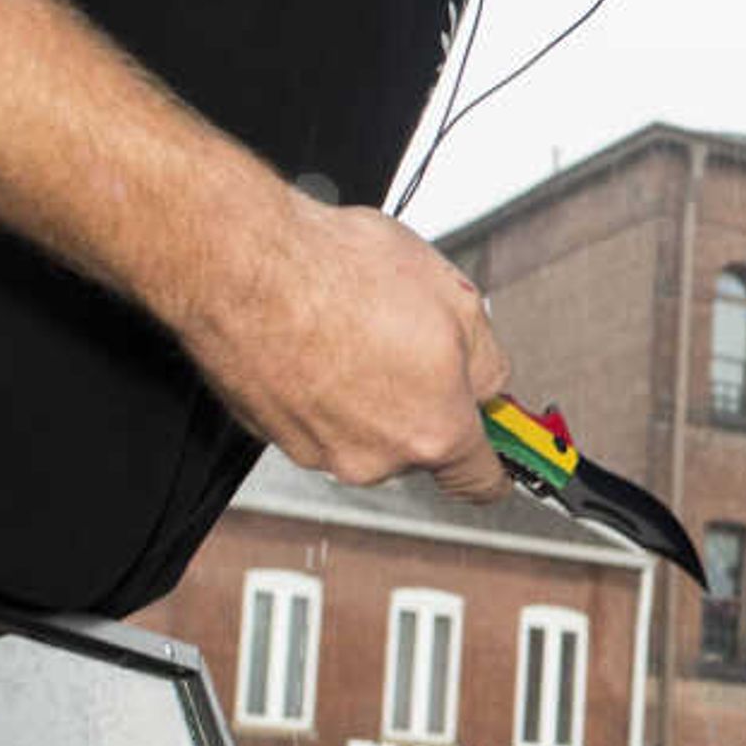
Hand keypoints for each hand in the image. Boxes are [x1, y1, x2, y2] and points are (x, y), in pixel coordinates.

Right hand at [185, 186, 514, 496]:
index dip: (498, 462)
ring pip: (362, 425)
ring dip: (365, 386)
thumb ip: (488, 360)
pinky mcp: (270, 432)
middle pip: (418, 441)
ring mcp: (317, 450)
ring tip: (351, 323)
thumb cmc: (340, 274)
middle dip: (421, 395)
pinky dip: (317, 382)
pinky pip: (312, 413)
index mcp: (433, 432)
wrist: (242, 265)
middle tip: (407, 336)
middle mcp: (375, 458)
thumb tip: (490, 382)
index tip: (503, 453)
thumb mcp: (457, 299)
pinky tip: (312, 332)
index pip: (481, 481)